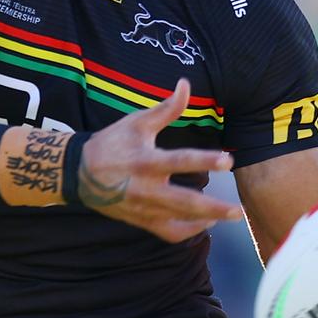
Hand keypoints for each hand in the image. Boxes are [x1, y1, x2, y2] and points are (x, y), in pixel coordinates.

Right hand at [78, 78, 242, 241]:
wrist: (79, 174)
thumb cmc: (111, 144)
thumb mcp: (136, 122)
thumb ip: (166, 108)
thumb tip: (185, 84)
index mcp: (146, 161)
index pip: (180, 161)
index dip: (205, 161)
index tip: (227, 160)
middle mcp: (146, 189)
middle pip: (185, 202)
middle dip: (213, 207)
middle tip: (238, 210)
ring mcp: (144, 209)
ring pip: (180, 221)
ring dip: (207, 220)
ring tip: (231, 215)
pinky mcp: (142, 221)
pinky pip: (169, 233)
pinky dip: (189, 231)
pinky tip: (205, 223)